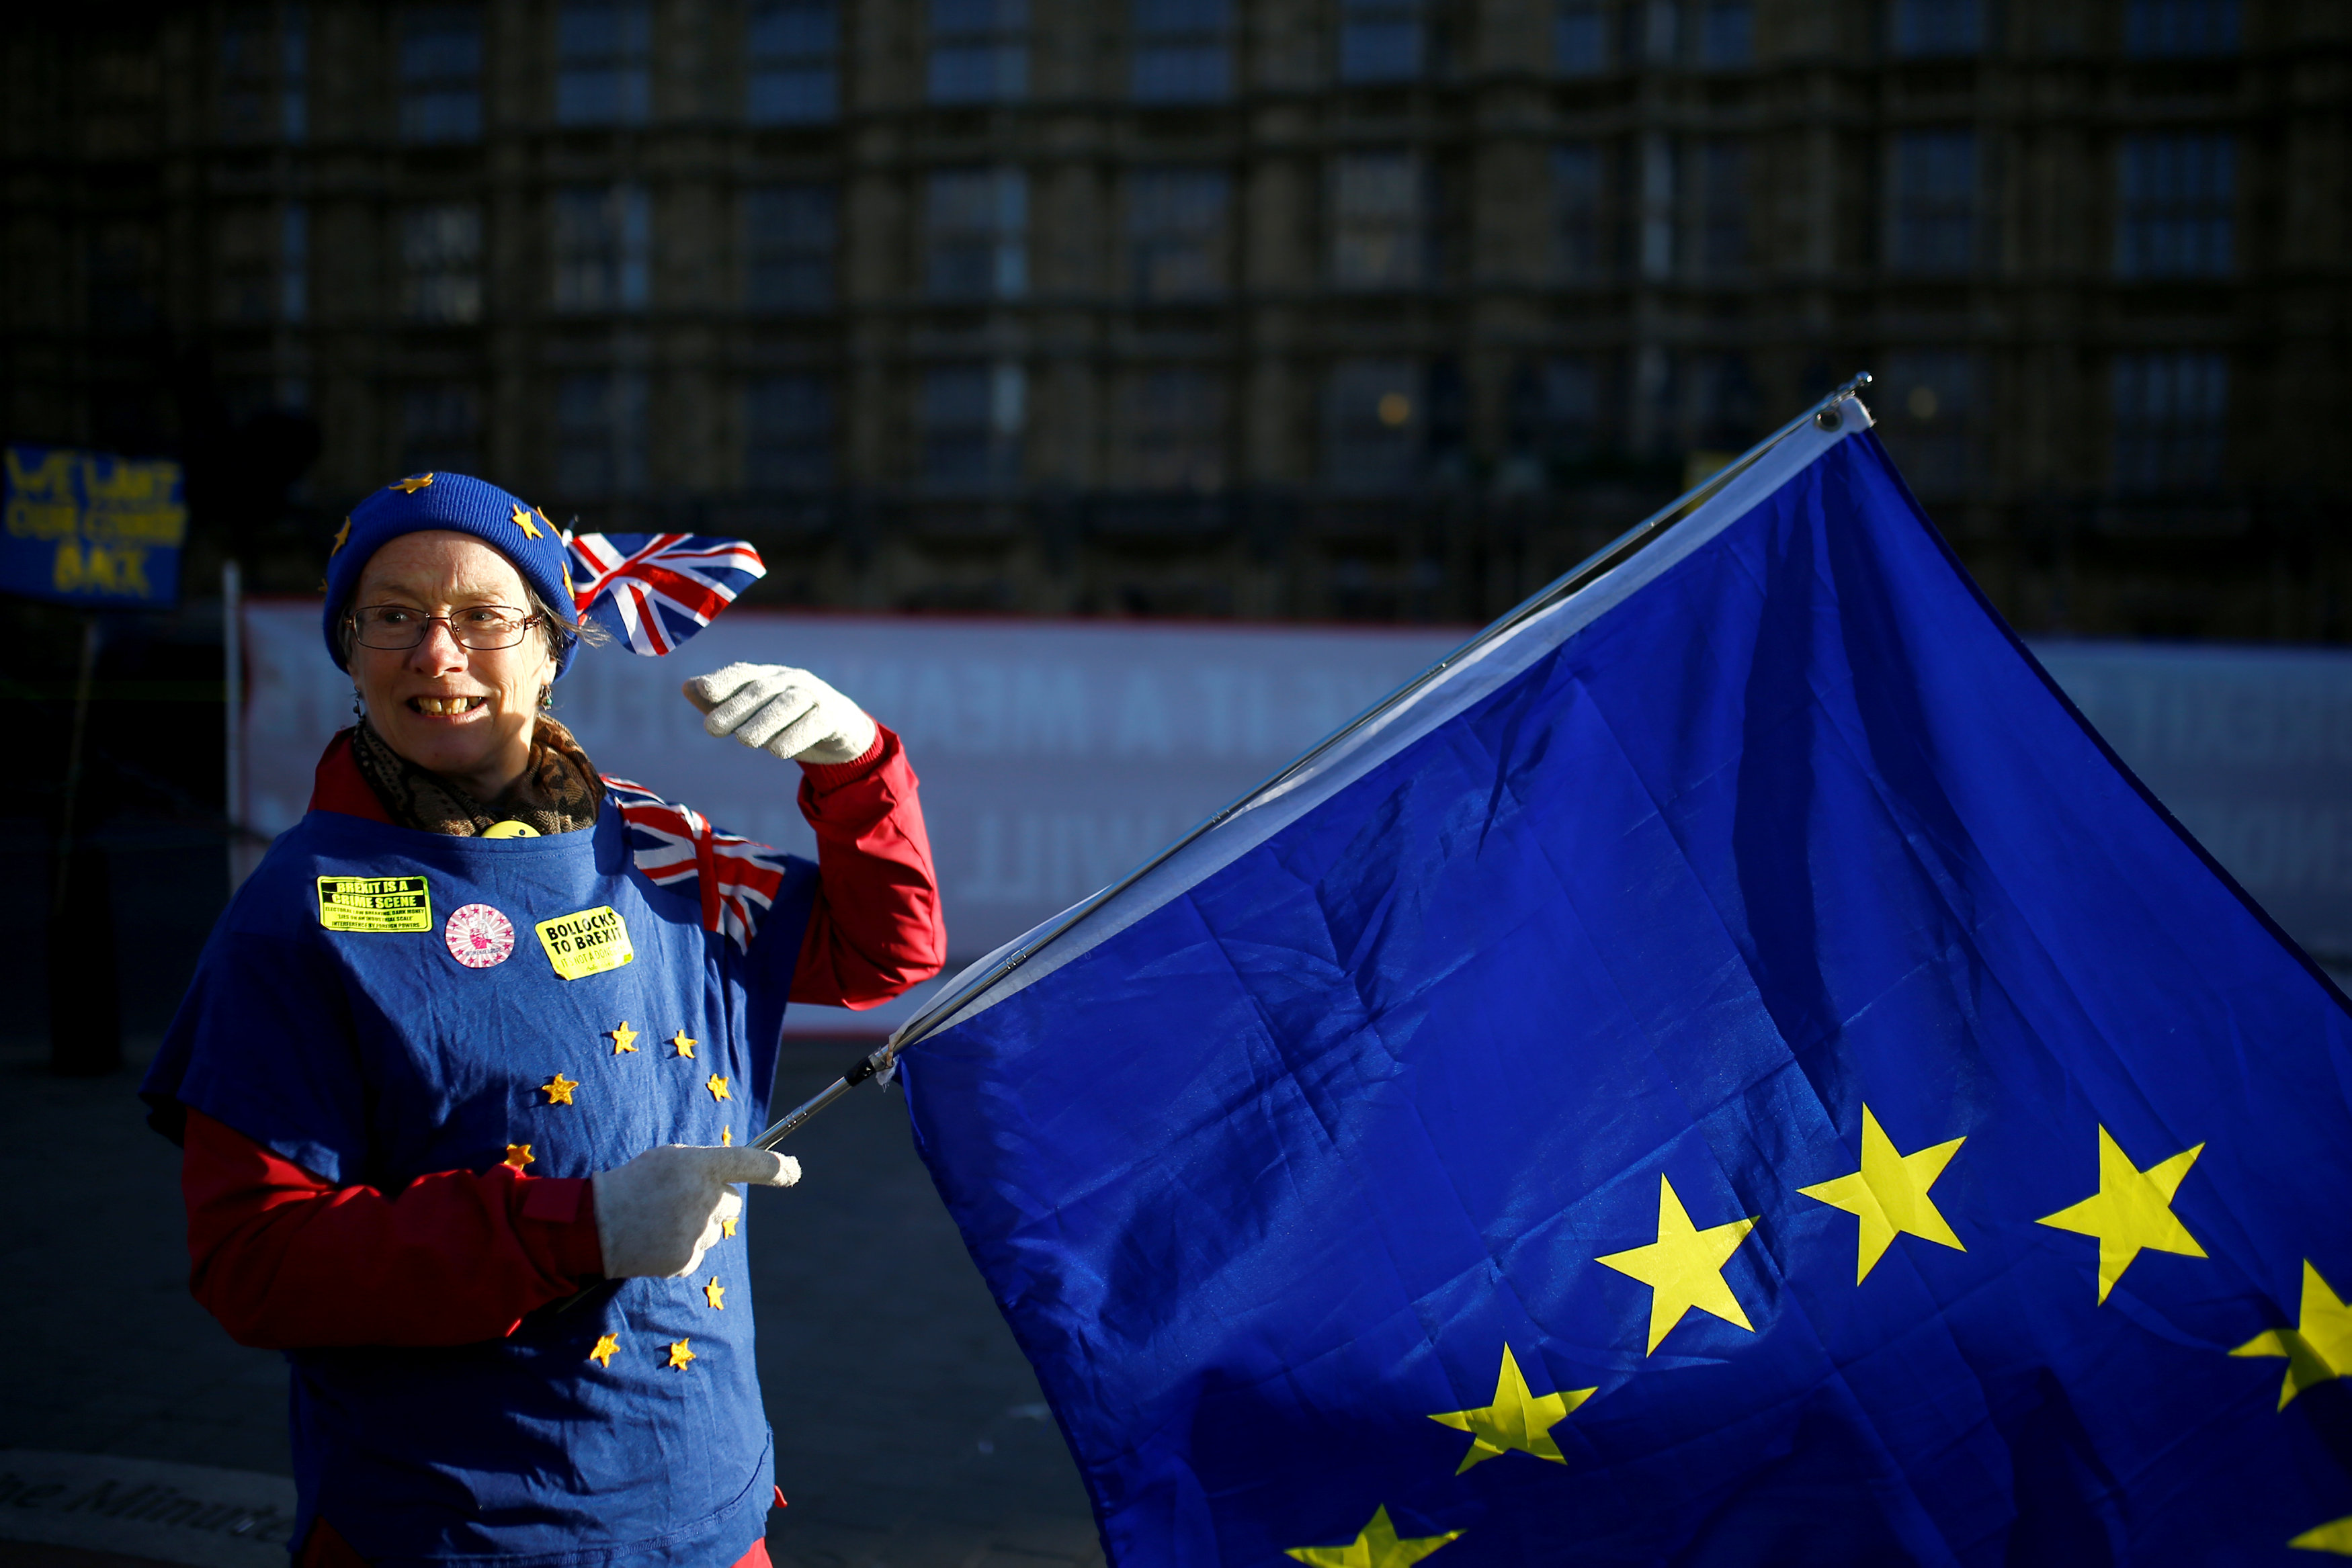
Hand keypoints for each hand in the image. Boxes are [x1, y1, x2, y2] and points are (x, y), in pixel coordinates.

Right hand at [590, 1144, 800, 1279]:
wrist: (596, 1223)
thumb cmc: (635, 1184)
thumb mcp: (669, 1159)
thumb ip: (704, 1166)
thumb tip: (734, 1180)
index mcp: (701, 1166)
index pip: (753, 1164)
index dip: (778, 1168)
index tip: (793, 1170)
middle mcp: (705, 1198)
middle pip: (732, 1203)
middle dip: (714, 1202)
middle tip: (679, 1201)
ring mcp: (698, 1232)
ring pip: (715, 1230)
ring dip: (697, 1226)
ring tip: (661, 1221)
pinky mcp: (688, 1259)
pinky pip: (699, 1252)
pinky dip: (683, 1248)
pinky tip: (658, 1241)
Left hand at [684, 663, 878, 765]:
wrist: (843, 728)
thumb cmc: (790, 719)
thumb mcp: (757, 711)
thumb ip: (723, 701)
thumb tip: (688, 687)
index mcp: (769, 676)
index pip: (743, 673)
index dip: (724, 680)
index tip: (704, 691)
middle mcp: (790, 680)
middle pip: (761, 690)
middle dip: (735, 708)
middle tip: (711, 728)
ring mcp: (814, 696)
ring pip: (788, 704)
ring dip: (764, 722)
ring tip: (744, 741)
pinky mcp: (833, 717)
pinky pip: (815, 723)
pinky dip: (796, 736)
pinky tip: (779, 752)